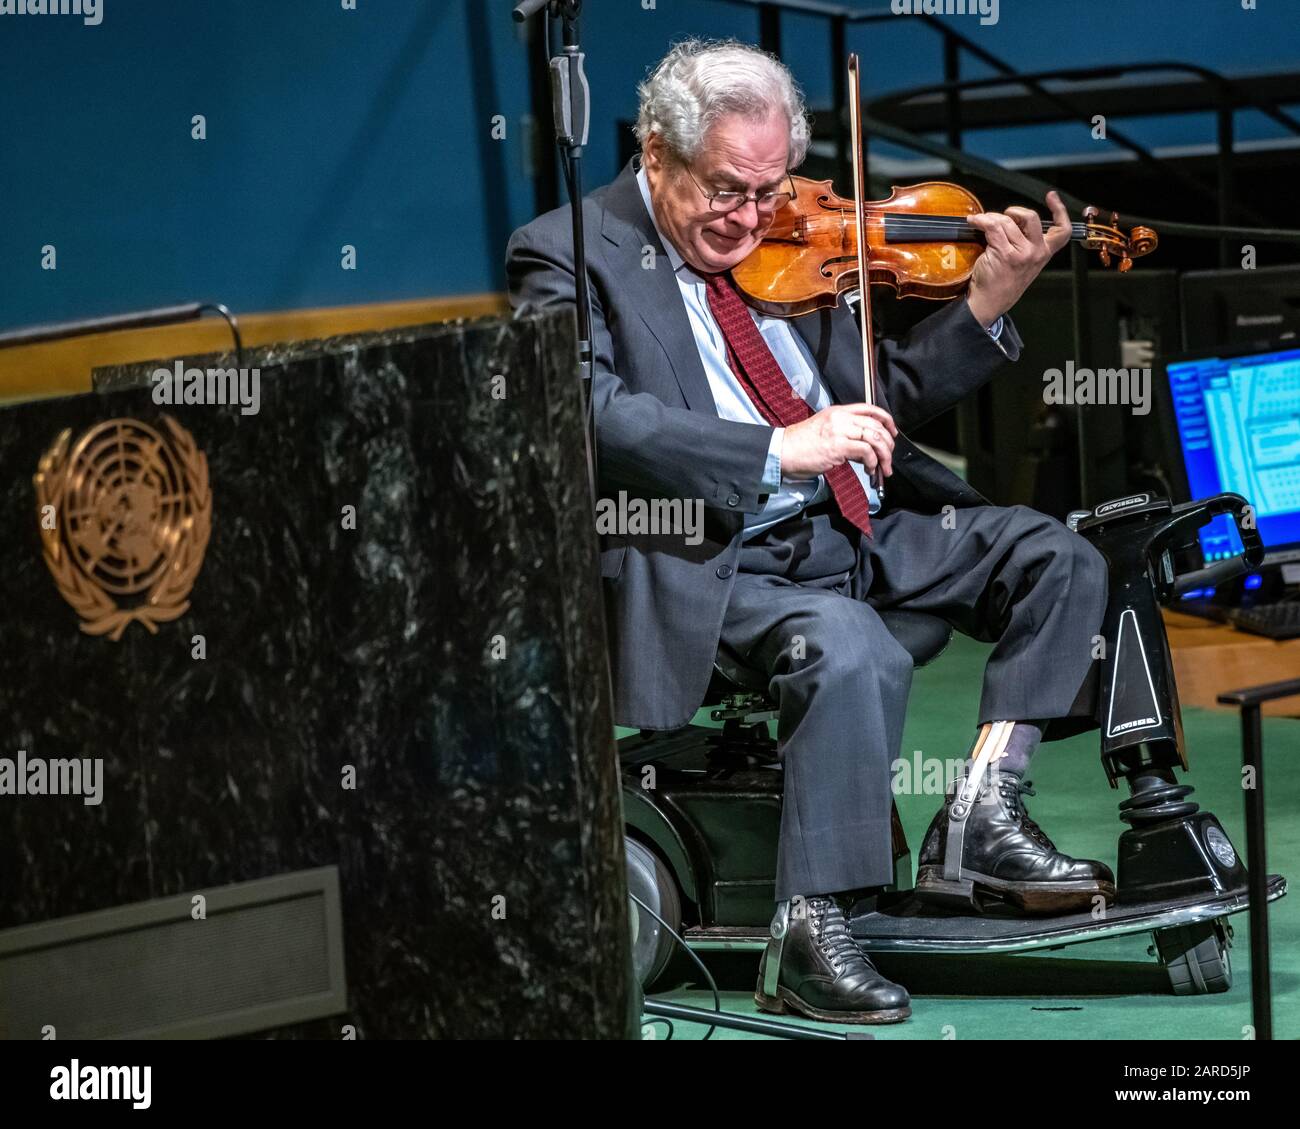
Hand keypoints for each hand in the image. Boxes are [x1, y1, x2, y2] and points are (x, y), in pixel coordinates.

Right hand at [780, 403, 896, 479]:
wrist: (782, 451)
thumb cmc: (800, 445)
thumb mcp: (825, 431)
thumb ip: (844, 434)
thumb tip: (864, 448)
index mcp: (838, 412)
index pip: (870, 409)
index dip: (886, 420)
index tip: (892, 432)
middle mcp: (841, 418)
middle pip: (876, 425)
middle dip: (888, 443)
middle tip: (889, 457)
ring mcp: (840, 431)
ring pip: (875, 437)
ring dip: (884, 455)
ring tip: (883, 468)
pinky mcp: (838, 446)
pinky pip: (866, 451)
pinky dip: (872, 462)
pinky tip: (869, 470)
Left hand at [965, 190, 1071, 327]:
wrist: (990, 302)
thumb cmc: (1003, 281)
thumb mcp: (1024, 261)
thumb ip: (1026, 241)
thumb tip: (1014, 218)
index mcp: (1044, 253)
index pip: (1062, 231)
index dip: (1060, 210)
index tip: (1051, 196)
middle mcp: (1037, 252)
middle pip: (1031, 217)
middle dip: (1014, 211)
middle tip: (1002, 217)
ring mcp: (1022, 253)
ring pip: (1007, 221)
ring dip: (991, 218)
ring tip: (982, 223)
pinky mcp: (1005, 254)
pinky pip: (993, 227)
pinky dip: (981, 221)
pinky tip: (975, 223)